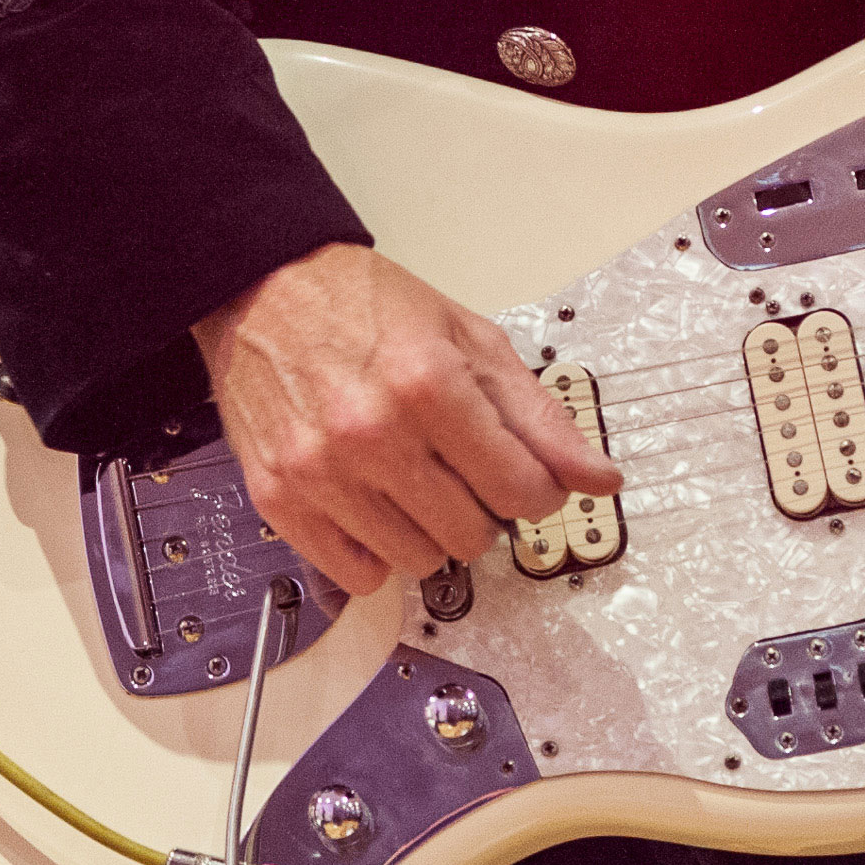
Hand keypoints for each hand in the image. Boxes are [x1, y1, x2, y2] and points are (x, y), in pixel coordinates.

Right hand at [192, 243, 620, 595]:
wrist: (263, 289)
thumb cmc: (371, 310)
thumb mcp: (474, 342)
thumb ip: (541, 418)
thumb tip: (601, 479)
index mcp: (431, 386)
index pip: (522, 492)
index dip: (540, 492)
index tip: (527, 478)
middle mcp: (373, 434)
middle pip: (473, 537)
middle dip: (484, 511)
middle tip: (462, 471)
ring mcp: (320, 472)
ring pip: (419, 561)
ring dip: (431, 532)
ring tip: (415, 482)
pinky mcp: (279, 499)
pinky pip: (358, 575)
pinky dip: (378, 552)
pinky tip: (377, 507)